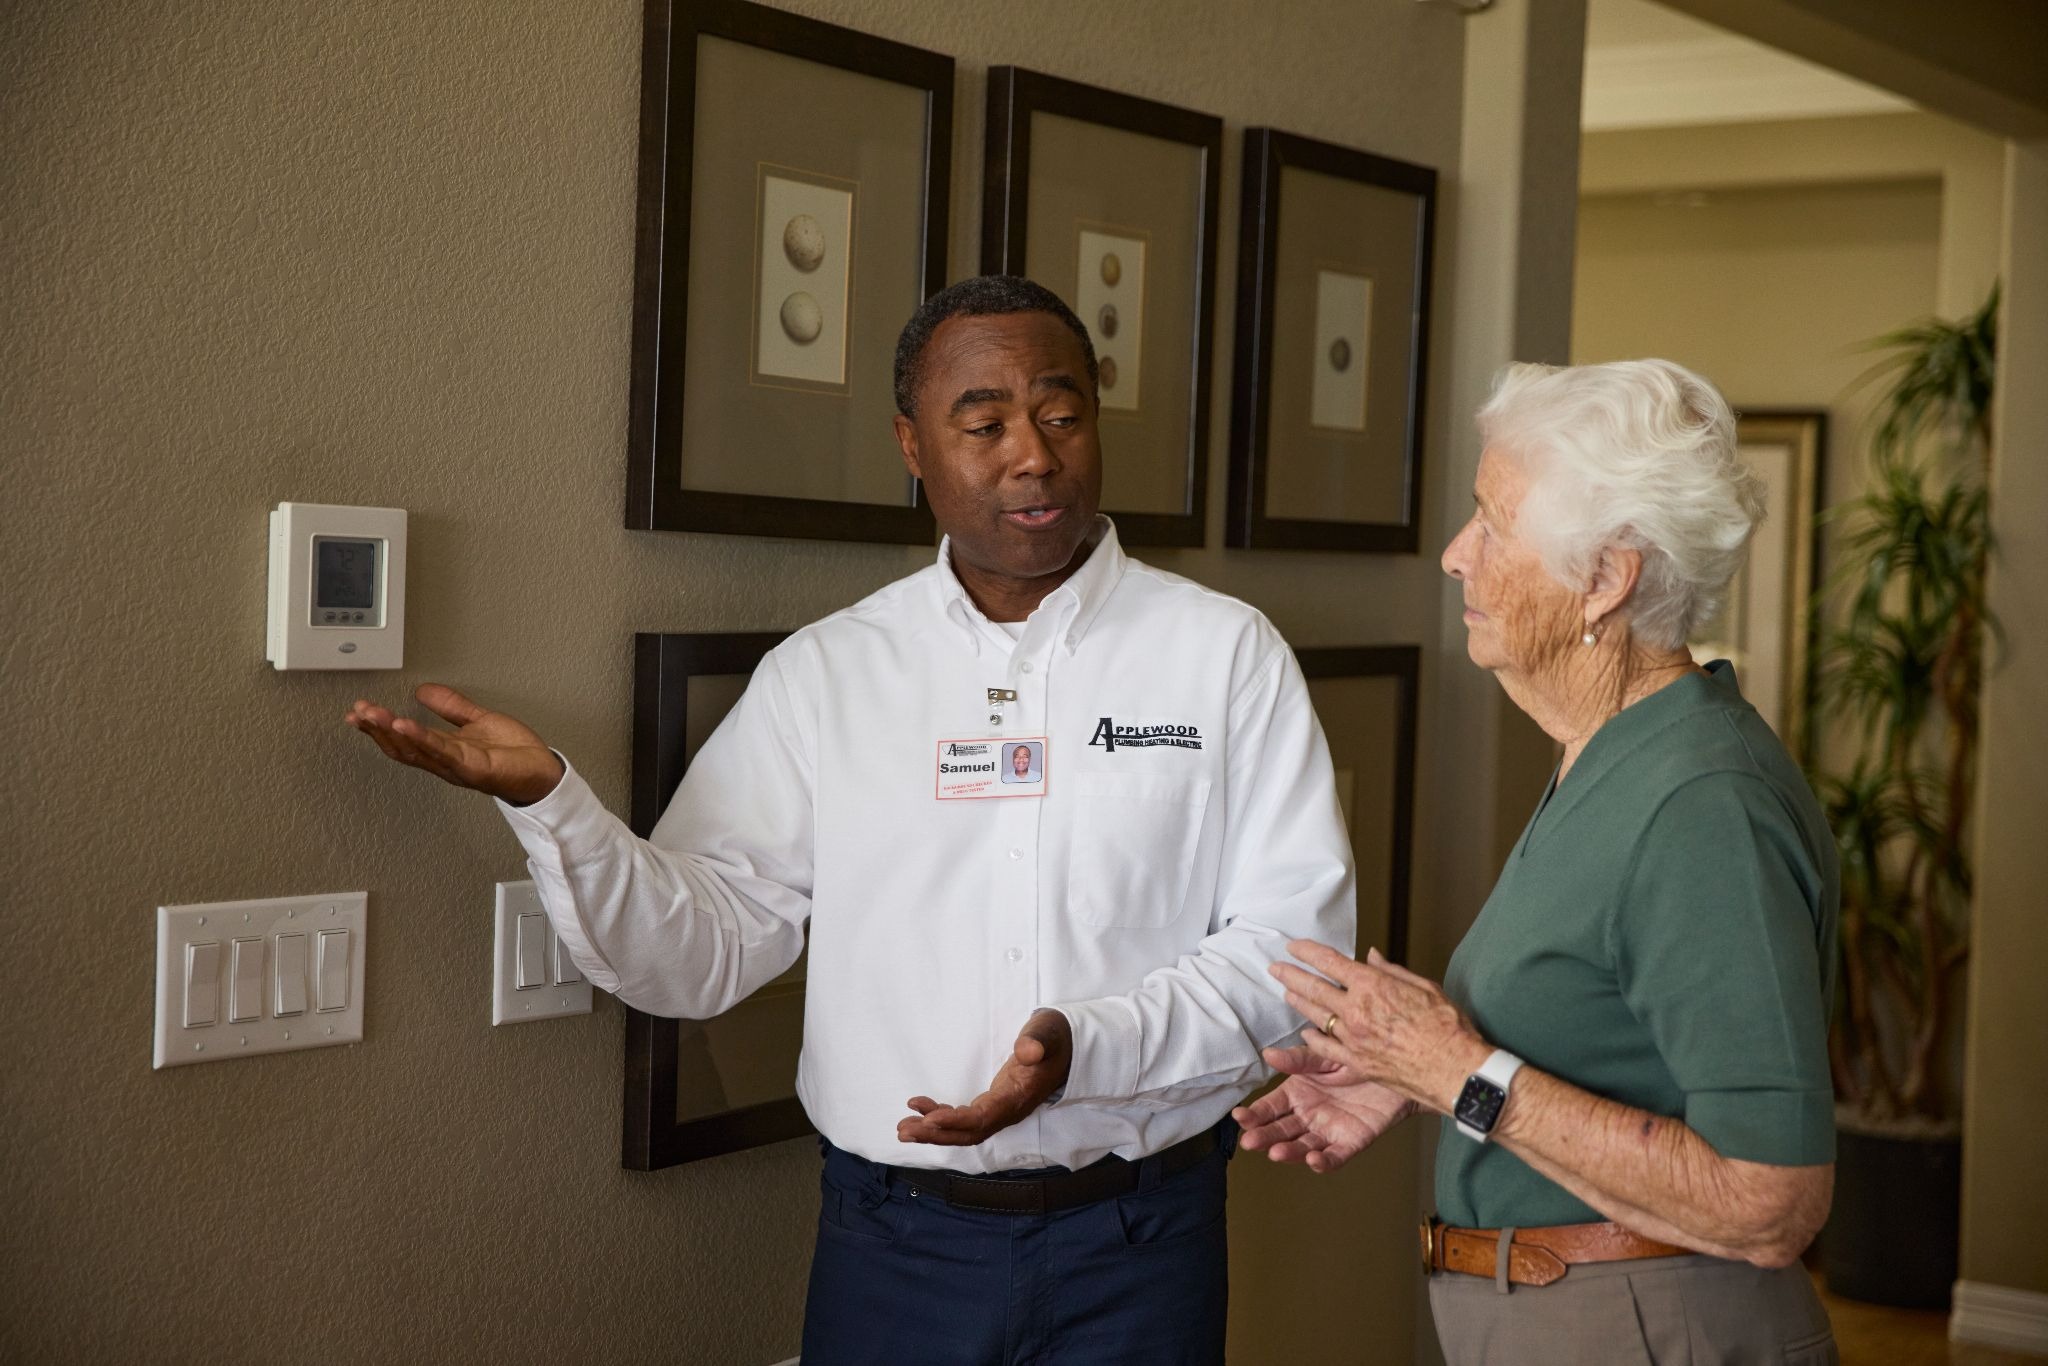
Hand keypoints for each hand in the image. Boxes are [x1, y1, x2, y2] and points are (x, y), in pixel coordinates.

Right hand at [344, 684, 564, 805]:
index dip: (378, 726)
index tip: (358, 711)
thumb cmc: (515, 752)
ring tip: (372, 715)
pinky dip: (422, 738)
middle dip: (376, 729)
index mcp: (444, 749)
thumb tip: (423, 691)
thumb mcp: (478, 720)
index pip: (403, 738)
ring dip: (390, 732)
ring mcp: (456, 766)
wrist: (543, 771)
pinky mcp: (473, 768)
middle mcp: (444, 761)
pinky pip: (442, 752)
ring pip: (415, 750)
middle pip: (401, 746)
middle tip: (357, 712)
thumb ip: (451, 706)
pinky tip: (404, 724)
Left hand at [897, 1009, 1073, 1147]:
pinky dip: (942, 1117)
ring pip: (965, 1130)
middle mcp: (1009, 1110)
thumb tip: (1026, 1051)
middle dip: (937, 1135)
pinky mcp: (994, 1104)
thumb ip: (1038, 1040)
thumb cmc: (1054, 1037)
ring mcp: (1001, 1110)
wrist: (1066, 1046)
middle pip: (970, 1133)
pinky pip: (966, 1119)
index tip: (930, 1120)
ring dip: (934, 1132)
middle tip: (904, 1130)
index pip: (985, 1118)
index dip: (956, 1122)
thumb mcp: (1047, 1032)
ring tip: (903, 1127)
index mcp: (1019, 1096)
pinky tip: (921, 1109)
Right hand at [1232, 1046, 1413, 1172]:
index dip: (1254, 1114)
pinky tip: (1313, 1161)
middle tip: (1250, 1142)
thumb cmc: (1355, 1060)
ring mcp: (1328, 1131)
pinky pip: (1335, 1156)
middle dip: (1264, 1137)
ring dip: (1289, 1152)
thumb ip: (1298, 1060)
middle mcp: (1308, 1116)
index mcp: (1296, 1094)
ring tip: (1276, 1153)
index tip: (1240, 1117)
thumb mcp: (1324, 1056)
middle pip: (1281, 1130)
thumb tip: (1268, 1054)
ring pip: (1303, 1146)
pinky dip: (1324, 1161)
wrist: (1394, 1069)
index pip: (1270, 1107)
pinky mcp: (1350, 1143)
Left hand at [1271, 941, 1489, 1113]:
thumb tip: (1371, 956)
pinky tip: (1305, 1032)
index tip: (1293, 946)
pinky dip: (1313, 1038)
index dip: (1307, 952)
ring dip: (1298, 1002)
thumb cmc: (1448, 1027)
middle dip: (1291, 974)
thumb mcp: (1424, 987)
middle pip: (1313, 988)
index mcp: (1373, 986)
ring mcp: (1353, 1038)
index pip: (1329, 962)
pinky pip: (1326, 1048)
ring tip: (1286, 992)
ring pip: (1315, 1016)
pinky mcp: (1357, 1063)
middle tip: (1275, 967)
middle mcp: (1357, 1010)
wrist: (1455, 1070)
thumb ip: (1391, 971)